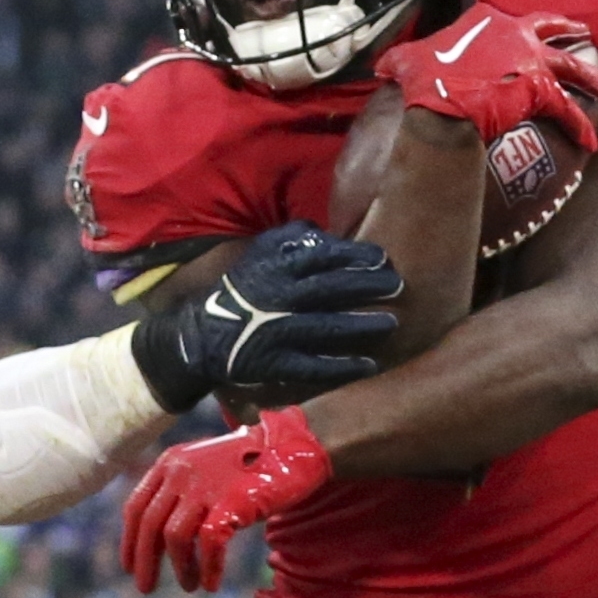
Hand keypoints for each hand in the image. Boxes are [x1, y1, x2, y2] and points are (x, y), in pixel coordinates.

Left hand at [122, 406, 333, 592]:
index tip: (129, 566)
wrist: (293, 449)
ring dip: (180, 568)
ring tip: (189, 586)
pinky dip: (208, 568)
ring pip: (175, 537)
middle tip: (145, 588)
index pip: (136, 506)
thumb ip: (180, 491)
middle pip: (149, 524)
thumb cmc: (250, 464)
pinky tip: (211, 583)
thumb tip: (159, 537)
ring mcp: (207, 484)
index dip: (129, 541)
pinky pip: (209, 544)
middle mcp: (182, 471)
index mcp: (170, 462)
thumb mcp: (205, 469)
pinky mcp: (233, 500)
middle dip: (145, 561)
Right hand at [131, 223, 401, 411]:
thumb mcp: (258, 253)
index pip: (321, 256)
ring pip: (326, 327)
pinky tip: (369, 365)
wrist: (199, 337)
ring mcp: (274, 332)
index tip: (382, 258)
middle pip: (330, 289)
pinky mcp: (273, 365)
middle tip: (398, 286)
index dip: (355, 256)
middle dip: (367, 286)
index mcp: (273, 267)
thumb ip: (291, 240)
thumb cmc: (239, 291)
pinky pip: (313, 366)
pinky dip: (342, 366)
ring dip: (362, 325)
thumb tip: (325, 230)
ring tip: (392, 323)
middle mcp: (276, 297)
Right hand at [375, 8, 597, 152]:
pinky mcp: (540, 90)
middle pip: (550, 29)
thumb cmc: (424, 79)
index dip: (516, 28)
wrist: (442, 102)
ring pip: (570, 67)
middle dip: (569, 29)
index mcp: (487, 20)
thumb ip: (400, 61)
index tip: (524, 32)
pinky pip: (567, 109)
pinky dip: (581, 125)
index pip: (506, 20)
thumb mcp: (406, 61)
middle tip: (584, 31)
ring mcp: (532, 60)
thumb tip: (380, 69)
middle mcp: (516, 32)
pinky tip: (592, 140)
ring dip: (591, 77)